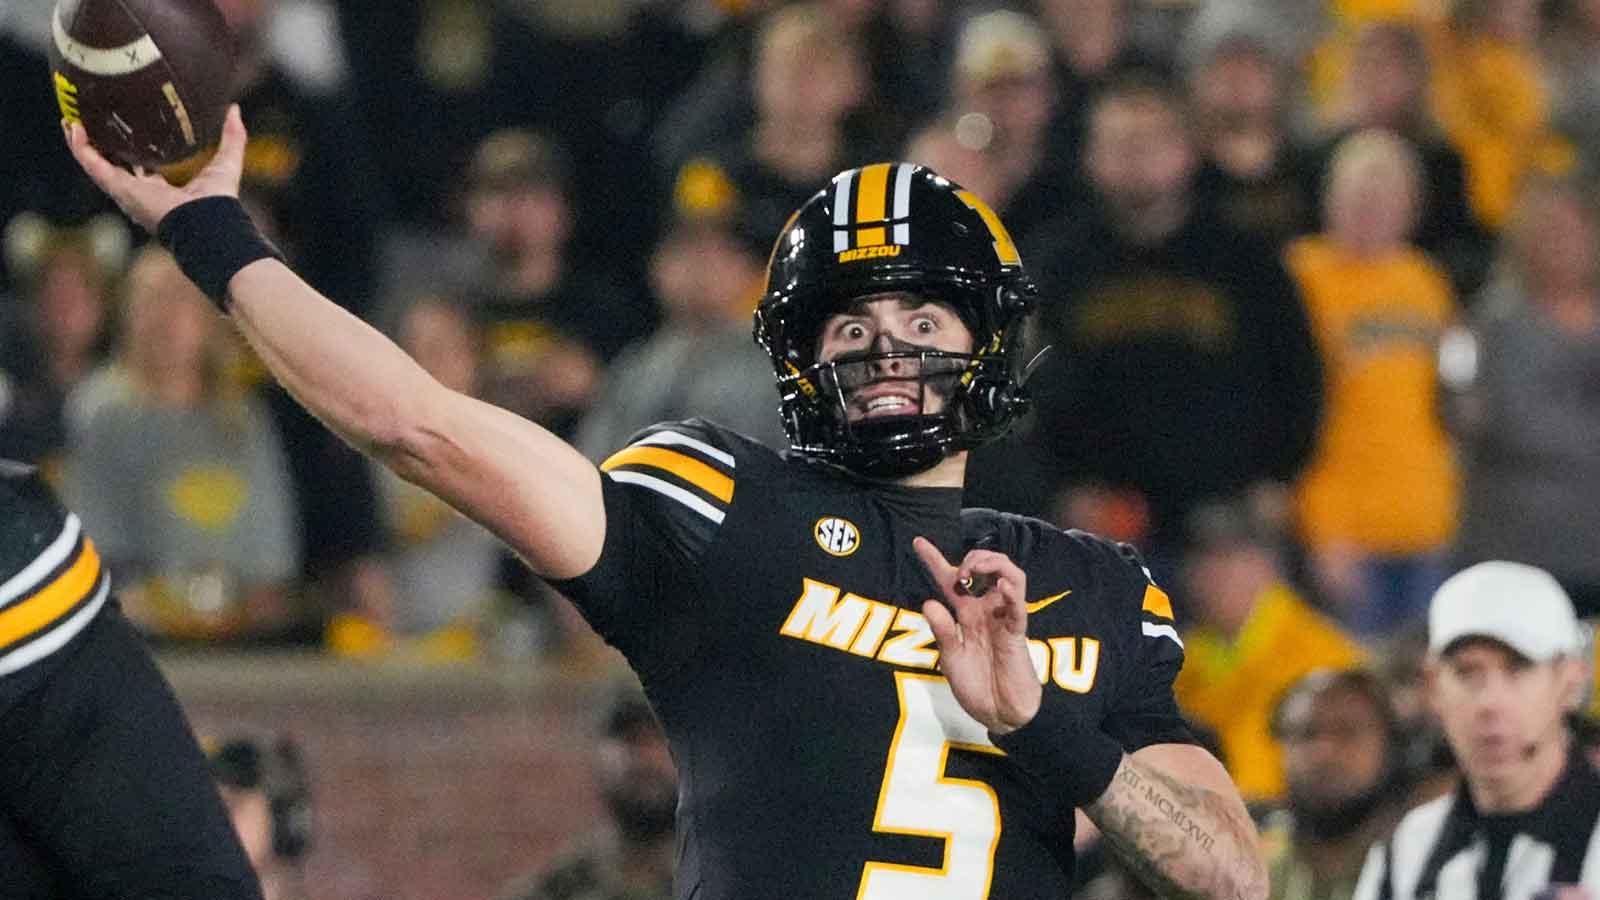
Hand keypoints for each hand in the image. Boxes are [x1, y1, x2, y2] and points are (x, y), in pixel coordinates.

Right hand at [64, 104, 246, 231]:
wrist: (208, 222)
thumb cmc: (219, 201)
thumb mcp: (226, 162)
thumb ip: (232, 137)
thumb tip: (235, 110)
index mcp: (160, 190)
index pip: (139, 167)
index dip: (129, 148)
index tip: (122, 128)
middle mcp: (139, 192)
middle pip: (111, 165)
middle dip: (98, 144)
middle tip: (88, 120)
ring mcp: (126, 192)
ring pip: (95, 164)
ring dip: (81, 142)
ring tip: (70, 119)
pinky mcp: (118, 188)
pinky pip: (91, 164)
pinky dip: (80, 147)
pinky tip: (73, 127)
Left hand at [912, 536, 1040, 734]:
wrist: (999, 713)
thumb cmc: (976, 686)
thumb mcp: (950, 658)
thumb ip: (942, 631)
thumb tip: (930, 602)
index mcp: (966, 615)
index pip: (949, 580)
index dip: (934, 559)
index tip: (917, 542)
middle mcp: (986, 610)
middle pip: (986, 567)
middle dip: (972, 558)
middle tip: (959, 573)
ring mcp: (1003, 619)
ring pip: (1010, 575)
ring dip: (993, 564)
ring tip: (976, 570)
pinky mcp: (1017, 632)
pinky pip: (1018, 606)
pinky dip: (1011, 591)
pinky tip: (1000, 585)